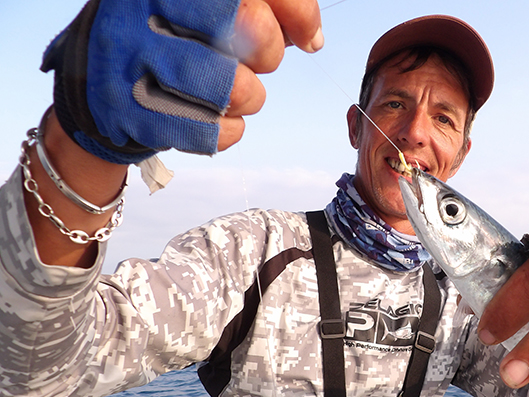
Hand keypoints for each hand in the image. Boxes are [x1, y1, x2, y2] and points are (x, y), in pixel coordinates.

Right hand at [42, 0, 322, 161]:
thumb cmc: (171, 34)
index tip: (307, 35)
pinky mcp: (130, 112)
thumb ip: (266, 5)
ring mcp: (131, 60)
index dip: (297, 12)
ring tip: (231, 90)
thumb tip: (312, 37)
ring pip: (238, 90)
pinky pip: (215, 133)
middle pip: (255, 32)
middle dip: (269, 54)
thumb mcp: (208, 4)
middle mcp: (142, 7)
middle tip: (254, 59)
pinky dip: (229, 130)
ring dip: (249, 97)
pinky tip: (213, 116)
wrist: (97, 82)